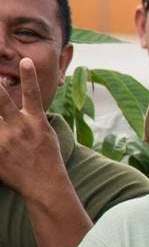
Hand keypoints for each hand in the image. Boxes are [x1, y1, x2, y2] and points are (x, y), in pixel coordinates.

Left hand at [0, 58, 67, 199]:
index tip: (25, 60)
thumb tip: (27, 101)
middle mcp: (20, 128)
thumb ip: (32, 117)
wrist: (44, 186)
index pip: (33, 94)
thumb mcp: (46, 134)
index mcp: (36, 122)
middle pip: (2, 101)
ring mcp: (5, 140)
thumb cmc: (47, 159)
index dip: (29, 76)